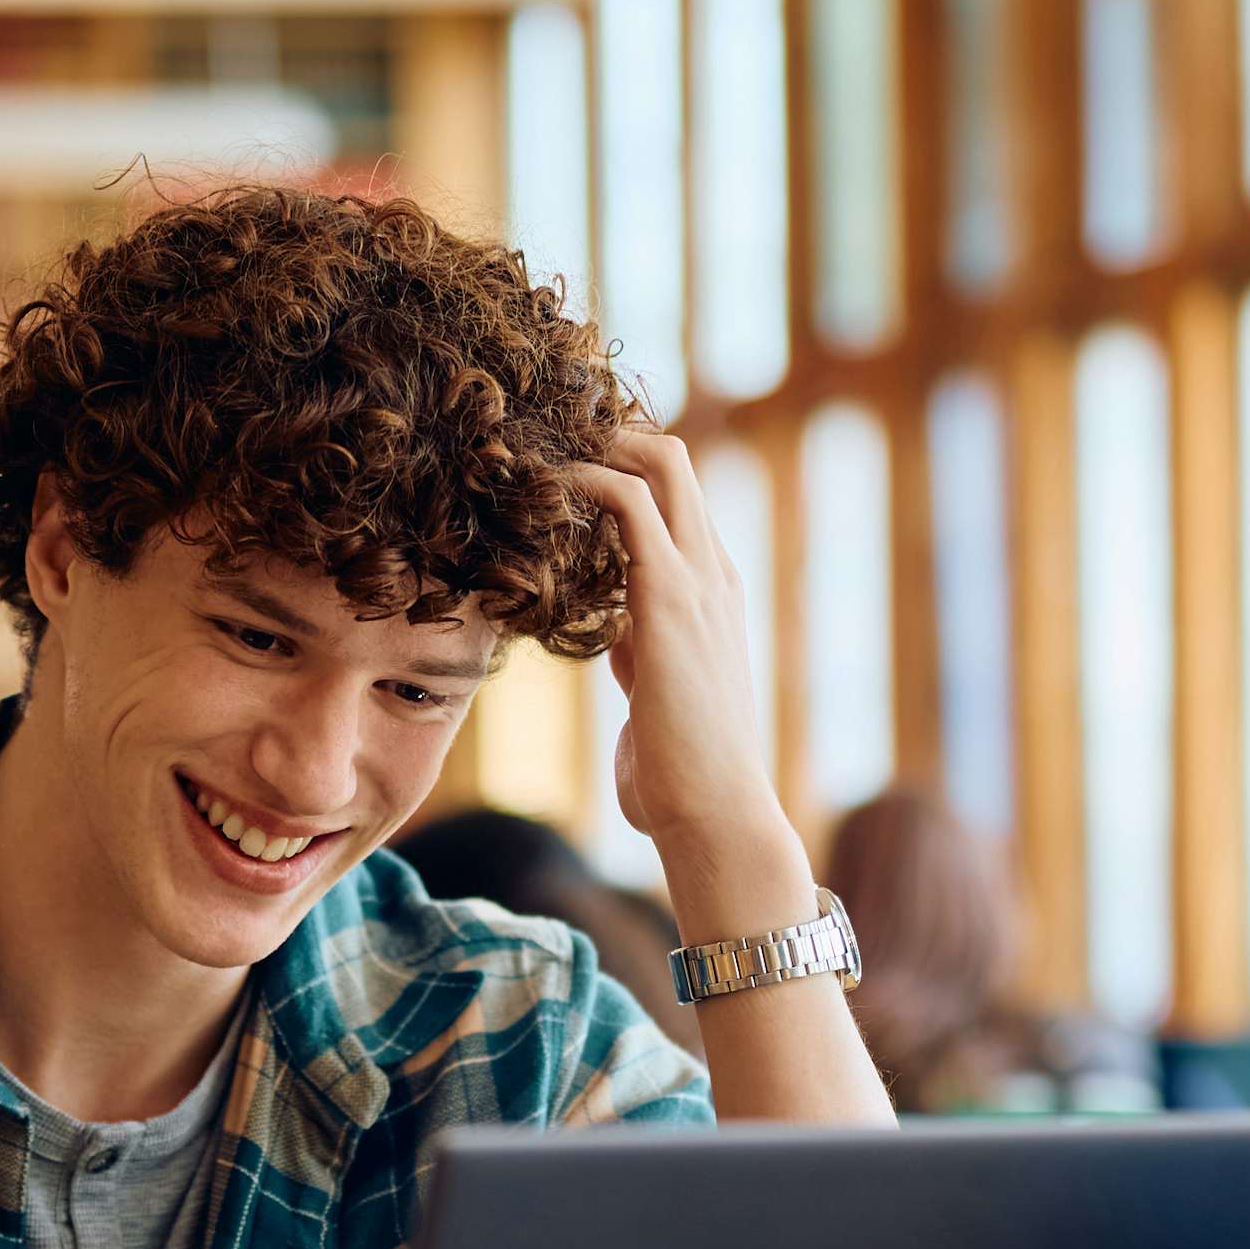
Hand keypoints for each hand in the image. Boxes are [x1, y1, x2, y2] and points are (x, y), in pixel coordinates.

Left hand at [564, 425, 776, 853]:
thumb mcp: (655, 692)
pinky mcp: (671, 598)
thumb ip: (641, 654)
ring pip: (663, 463)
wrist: (713, 811)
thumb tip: (619, 641)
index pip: (676, 497)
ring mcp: (699, 580)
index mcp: (712, 591)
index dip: (622, 468)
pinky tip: (544, 488)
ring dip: (596, 446)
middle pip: (674, 459)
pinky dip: (586, 480)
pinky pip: (630, 505)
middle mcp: (712, 572)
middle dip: (610, 437)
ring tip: (536, 452)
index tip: (559, 469)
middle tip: (542, 444)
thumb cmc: (680, 771)